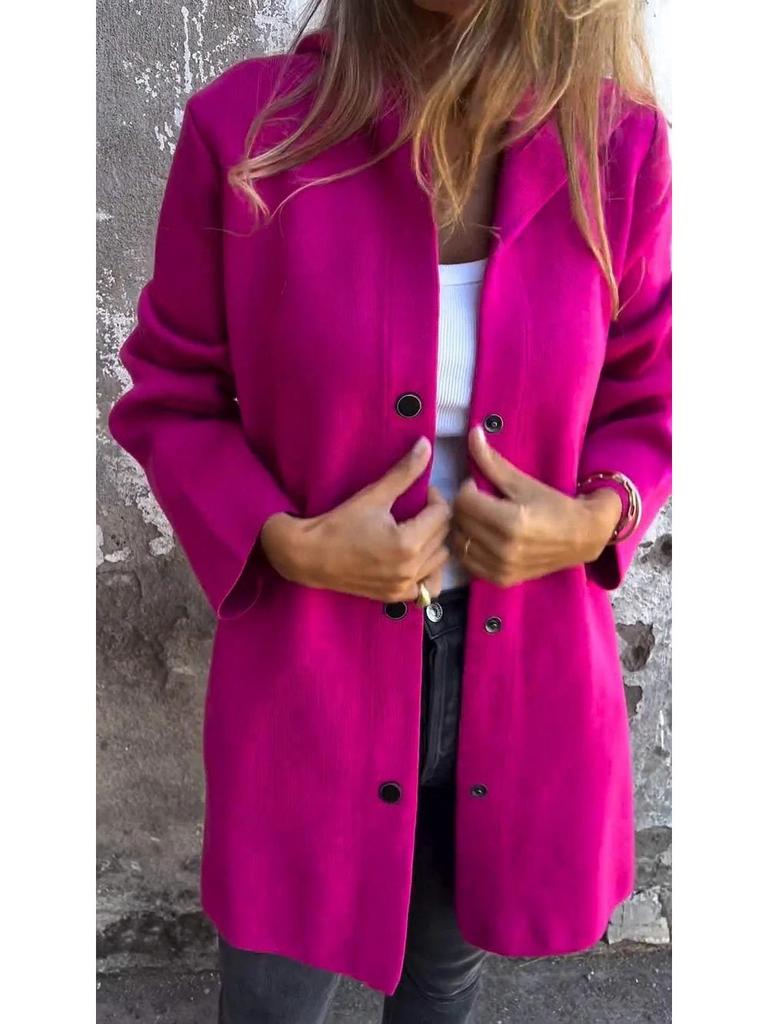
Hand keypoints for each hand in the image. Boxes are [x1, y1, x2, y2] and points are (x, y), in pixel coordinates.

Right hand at [260, 437, 449, 602]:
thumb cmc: (340, 523)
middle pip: (443, 536)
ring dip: (433, 542)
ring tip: (414, 530)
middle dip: (433, 518)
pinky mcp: (396, 596)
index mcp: (409, 543)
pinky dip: (426, 571)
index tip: (419, 493)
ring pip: (440, 559)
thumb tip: (427, 445)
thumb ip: (404, 472)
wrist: (309, 556)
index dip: (433, 498)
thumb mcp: (373, 495)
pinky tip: (413, 559)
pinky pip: (427, 587)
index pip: (442, 514)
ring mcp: (404, 586)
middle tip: (415, 509)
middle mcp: (411, 568)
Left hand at [449, 425, 621, 585]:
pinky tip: (482, 538)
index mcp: (511, 522)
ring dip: (463, 528)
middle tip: (477, 500)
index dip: (467, 489)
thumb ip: (493, 462)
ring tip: (479, 518)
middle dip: (464, 507)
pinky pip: (468, 563)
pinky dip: (469, 549)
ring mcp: (502, 569)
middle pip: (459, 522)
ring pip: (459, 543)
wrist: (583, 537)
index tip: (479, 486)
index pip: (464, 501)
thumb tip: (473, 433)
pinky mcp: (501, 580)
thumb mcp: (523, 482)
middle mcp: (504, 549)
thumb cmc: (554, 505)